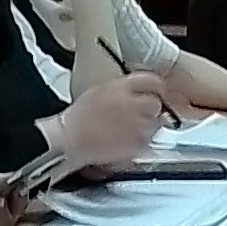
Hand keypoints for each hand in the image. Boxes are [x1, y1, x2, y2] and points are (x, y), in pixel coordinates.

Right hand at [51, 72, 181, 172]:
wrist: (69, 140)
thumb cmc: (78, 119)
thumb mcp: (98, 92)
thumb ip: (120, 89)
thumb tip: (136, 90)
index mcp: (119, 88)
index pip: (151, 80)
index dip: (157, 87)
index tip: (157, 91)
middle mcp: (130, 105)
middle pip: (155, 103)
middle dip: (151, 108)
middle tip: (143, 113)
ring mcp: (134, 126)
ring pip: (155, 123)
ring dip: (147, 125)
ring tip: (131, 129)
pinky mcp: (135, 145)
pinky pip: (148, 140)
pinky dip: (141, 141)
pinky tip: (127, 140)